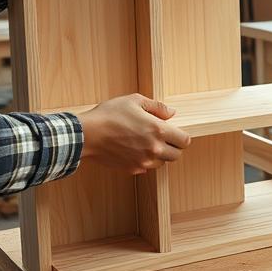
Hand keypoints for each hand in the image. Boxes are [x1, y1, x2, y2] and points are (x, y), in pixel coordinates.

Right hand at [77, 94, 191, 175]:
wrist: (86, 135)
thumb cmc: (109, 115)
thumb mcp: (135, 101)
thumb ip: (158, 107)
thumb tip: (172, 113)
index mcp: (158, 130)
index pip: (184, 141)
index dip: (181, 136)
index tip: (174, 132)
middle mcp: (154, 149)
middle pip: (177, 155)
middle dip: (173, 147)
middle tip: (162, 138)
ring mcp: (143, 161)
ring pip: (162, 163)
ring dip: (160, 155)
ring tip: (147, 143)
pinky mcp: (132, 169)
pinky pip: (147, 168)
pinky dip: (145, 161)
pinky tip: (135, 150)